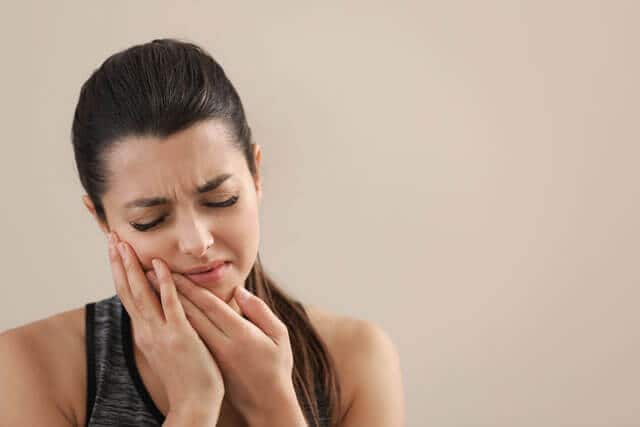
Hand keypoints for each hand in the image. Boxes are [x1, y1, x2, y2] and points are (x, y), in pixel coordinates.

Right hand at [108, 232, 224, 412]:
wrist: (193, 404)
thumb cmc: (186, 375)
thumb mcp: (165, 347)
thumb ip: (159, 326)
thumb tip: (156, 308)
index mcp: (145, 331)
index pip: (127, 295)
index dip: (119, 270)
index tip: (114, 249)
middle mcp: (147, 330)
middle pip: (127, 290)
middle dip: (118, 262)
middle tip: (111, 237)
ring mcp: (162, 332)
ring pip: (141, 294)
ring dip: (132, 267)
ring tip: (124, 244)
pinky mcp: (180, 336)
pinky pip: (170, 305)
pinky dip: (163, 283)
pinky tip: (159, 264)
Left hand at [146, 269, 298, 419]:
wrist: (266, 404)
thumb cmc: (276, 366)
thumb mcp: (279, 336)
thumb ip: (260, 311)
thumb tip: (239, 291)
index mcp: (241, 335)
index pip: (210, 306)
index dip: (190, 288)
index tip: (174, 272)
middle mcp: (222, 346)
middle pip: (191, 314)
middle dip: (170, 292)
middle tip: (150, 273)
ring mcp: (212, 357)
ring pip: (185, 327)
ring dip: (166, 307)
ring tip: (150, 289)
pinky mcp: (207, 365)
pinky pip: (187, 339)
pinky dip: (174, 324)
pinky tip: (162, 313)